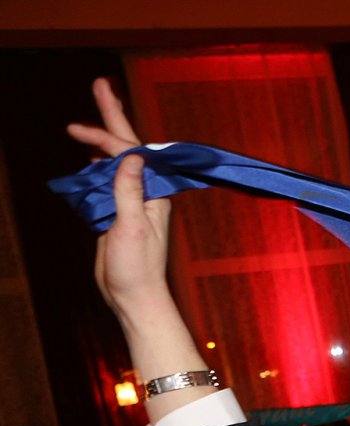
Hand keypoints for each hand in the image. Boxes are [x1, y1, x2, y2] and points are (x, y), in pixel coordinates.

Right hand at [71, 80, 170, 318]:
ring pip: (114, 160)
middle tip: (101, 84)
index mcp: (153, 194)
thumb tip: (130, 157)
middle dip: (112, 117)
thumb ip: (128, 191)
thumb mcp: (131, 228)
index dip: (106, 138)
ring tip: (98, 108)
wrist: (133, 297)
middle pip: (126, 147)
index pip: (129, 154)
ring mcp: (129, 201)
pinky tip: (90, 154)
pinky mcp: (115, 213)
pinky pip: (105, 180)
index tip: (78, 132)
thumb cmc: (138, 269)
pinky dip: (96, 164)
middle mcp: (144, 193)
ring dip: (103, 136)